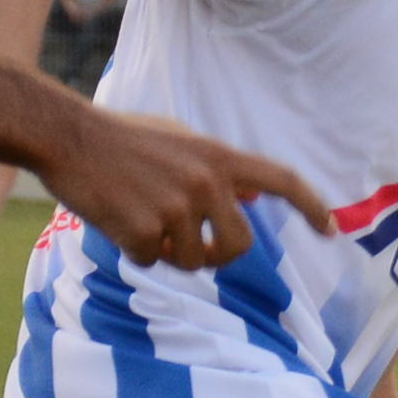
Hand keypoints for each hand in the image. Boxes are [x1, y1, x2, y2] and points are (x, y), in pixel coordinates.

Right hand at [35, 108, 323, 275]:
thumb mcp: (179, 140)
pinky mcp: (143, 232)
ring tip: (139, 217)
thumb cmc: (120, 138)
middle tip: (189, 246)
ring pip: (190, 262)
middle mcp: (205, 182)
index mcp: (217, 157)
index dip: (312, 206)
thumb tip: (254, 194)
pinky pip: (150, 262)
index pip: (281, 179)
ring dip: (167, 253)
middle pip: (238, 246)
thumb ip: (216, 167)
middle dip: (216, 256)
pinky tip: (116, 218)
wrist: (66, 135)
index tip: (331, 230)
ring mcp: (175, 209)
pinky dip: (133, 250)